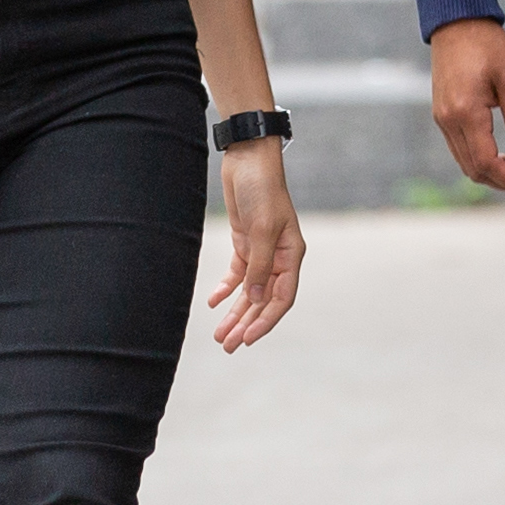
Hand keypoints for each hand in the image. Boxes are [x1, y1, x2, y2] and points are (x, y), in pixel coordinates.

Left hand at [205, 141, 305, 351]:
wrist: (248, 159)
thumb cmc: (261, 189)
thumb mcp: (261, 228)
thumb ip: (258, 266)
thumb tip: (256, 299)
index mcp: (291, 254)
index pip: (282, 298)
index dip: (266, 321)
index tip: (248, 340)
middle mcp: (278, 257)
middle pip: (263, 300)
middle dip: (246, 324)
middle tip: (228, 346)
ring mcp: (261, 251)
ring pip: (249, 292)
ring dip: (235, 313)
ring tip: (219, 335)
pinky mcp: (245, 242)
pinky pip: (237, 274)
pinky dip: (226, 289)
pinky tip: (213, 302)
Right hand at [425, 17, 504, 191]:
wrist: (456, 21)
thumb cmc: (486, 44)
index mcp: (466, 112)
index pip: (486, 162)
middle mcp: (449, 120)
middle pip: (474, 169)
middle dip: (504, 182)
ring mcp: (442, 119)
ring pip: (465, 162)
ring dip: (493, 173)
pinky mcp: (442, 114)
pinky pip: (460, 148)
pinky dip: (481, 159)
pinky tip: (503, 155)